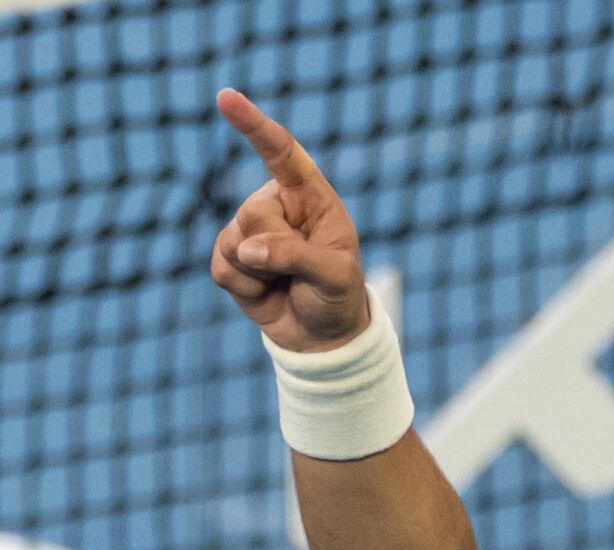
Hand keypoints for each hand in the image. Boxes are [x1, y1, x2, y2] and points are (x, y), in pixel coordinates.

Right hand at [209, 88, 368, 351]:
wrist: (322, 335)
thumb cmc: (337, 295)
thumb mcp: (334, 276)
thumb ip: (295, 256)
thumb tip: (247, 249)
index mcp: (310, 197)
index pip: (282, 153)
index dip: (254, 126)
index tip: (226, 98)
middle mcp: (276, 205)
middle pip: (253, 214)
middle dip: (275, 249)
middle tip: (301, 271)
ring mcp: (248, 230)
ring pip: (234, 242)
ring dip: (261, 273)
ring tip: (286, 282)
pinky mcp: (228, 258)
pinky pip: (222, 268)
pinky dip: (246, 289)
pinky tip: (266, 292)